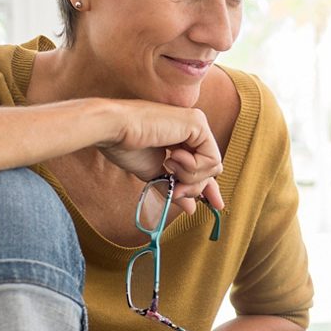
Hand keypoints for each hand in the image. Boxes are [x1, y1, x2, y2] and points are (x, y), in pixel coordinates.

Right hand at [96, 100, 224, 213]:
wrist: (115, 130)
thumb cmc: (126, 147)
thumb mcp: (155, 174)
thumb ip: (174, 187)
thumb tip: (191, 207)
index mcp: (182, 137)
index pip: (204, 164)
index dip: (209, 186)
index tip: (215, 205)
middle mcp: (192, 128)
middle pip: (211, 169)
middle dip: (195, 186)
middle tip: (176, 190)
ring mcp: (197, 123)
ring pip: (213, 166)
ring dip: (190, 176)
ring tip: (169, 166)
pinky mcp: (198, 123)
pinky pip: (211, 158)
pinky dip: (193, 166)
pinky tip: (173, 157)